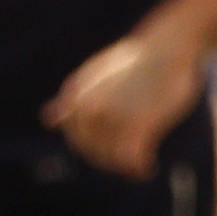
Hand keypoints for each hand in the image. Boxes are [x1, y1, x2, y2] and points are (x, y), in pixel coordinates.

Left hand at [43, 25, 206, 178]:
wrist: (168, 46)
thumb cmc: (137, 60)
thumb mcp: (97, 75)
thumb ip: (74, 99)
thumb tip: (49, 120)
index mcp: (75, 97)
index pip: (75, 137)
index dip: (92, 147)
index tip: (110, 149)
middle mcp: (88, 109)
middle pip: (91, 151)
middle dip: (108, 160)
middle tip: (127, 162)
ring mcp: (111, 118)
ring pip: (112, 158)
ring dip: (123, 167)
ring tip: (137, 167)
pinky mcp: (138, 126)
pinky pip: (132, 160)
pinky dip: (139, 169)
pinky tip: (146, 169)